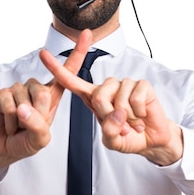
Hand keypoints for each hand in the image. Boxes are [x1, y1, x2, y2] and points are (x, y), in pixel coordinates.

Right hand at [0, 30, 94, 183]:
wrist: (4, 147)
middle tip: (29, 127)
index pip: (67, 72)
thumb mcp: (41, 139)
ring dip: (21, 121)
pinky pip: (8, 104)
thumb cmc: (26, 141)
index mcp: (52, 96)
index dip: (77, 53)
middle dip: (37, 115)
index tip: (86, 33)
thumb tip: (22, 107)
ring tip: (18, 126)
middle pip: (43, 93)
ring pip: (24, 100)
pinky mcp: (3, 93)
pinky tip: (8, 123)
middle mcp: (36, 88)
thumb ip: (38, 126)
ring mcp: (19, 89)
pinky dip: (9, 120)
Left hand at [40, 30, 182, 164]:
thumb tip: (117, 113)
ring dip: (127, 118)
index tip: (43, 53)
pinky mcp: (141, 85)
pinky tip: (142, 116)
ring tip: (132, 122)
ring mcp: (125, 84)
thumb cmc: (128, 137)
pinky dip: (139, 113)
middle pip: (98, 96)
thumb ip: (109, 132)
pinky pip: (135, 98)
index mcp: (93, 98)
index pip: (71, 81)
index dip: (57, 68)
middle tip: (122, 126)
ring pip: (118, 99)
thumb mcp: (112, 141)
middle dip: (110, 117)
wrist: (151, 140)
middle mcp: (107, 88)